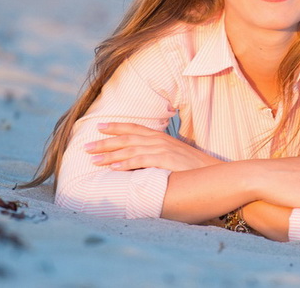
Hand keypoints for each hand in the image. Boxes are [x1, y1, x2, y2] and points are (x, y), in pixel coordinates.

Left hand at [85, 122, 222, 171]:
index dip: (116, 126)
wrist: (213, 172)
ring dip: (110, 154)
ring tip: (93, 159)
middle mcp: (159, 140)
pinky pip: (142, 161)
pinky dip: (126, 163)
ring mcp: (163, 150)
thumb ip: (158, 154)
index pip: (134, 127)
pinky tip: (114, 168)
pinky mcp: (166, 161)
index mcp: (161, 137)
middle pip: (127, 138)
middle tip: (86, 146)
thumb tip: (141, 159)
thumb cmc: (193, 168)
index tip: (99, 126)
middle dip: (105, 141)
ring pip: (130, 149)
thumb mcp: (174, 156)